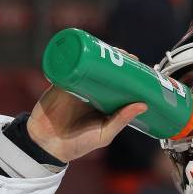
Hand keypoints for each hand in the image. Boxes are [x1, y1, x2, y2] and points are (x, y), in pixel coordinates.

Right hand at [27, 48, 146, 162]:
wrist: (48, 145)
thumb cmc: (78, 144)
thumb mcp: (104, 134)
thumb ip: (121, 120)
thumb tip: (143, 105)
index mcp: (103, 103)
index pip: (118, 85)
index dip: (128, 75)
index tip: (141, 67)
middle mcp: (91, 92)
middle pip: (106, 71)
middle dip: (117, 60)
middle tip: (128, 56)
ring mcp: (76, 85)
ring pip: (90, 65)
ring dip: (101, 54)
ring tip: (114, 50)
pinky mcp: (61, 82)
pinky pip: (69, 65)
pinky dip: (77, 55)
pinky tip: (88, 48)